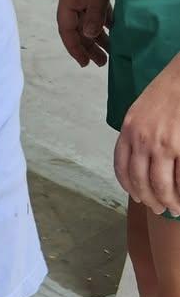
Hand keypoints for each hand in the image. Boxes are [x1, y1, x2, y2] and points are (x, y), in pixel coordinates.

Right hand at [57, 0, 115, 67]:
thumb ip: (94, 12)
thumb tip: (89, 35)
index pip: (67, 28)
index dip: (74, 47)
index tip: (84, 63)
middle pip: (78, 27)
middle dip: (88, 46)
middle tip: (101, 63)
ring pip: (89, 20)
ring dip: (99, 36)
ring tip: (110, 51)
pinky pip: (98, 10)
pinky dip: (106, 21)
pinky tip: (115, 31)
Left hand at [114, 58, 179, 215]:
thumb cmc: (171, 87)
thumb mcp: (143, 108)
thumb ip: (138, 131)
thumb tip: (140, 155)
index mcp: (129, 129)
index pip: (122, 168)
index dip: (129, 187)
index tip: (136, 197)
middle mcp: (142, 139)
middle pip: (140, 181)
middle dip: (150, 200)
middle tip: (159, 209)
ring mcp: (163, 144)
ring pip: (160, 184)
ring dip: (167, 201)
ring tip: (174, 208)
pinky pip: (179, 177)